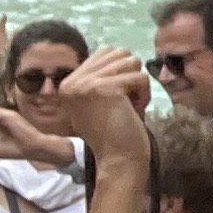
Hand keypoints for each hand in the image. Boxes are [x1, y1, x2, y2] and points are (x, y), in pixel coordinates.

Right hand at [0, 50, 152, 172]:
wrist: (117, 160)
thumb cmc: (113, 132)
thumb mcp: (96, 101)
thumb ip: (99, 76)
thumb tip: (119, 52)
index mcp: (67, 84)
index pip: (105, 52)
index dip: (122, 72)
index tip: (118, 99)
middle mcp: (72, 82)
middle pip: (119, 52)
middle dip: (131, 75)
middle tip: (126, 103)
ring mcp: (86, 85)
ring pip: (131, 61)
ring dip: (138, 84)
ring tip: (130, 107)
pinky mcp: (104, 89)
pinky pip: (140, 76)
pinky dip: (145, 94)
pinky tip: (135, 111)